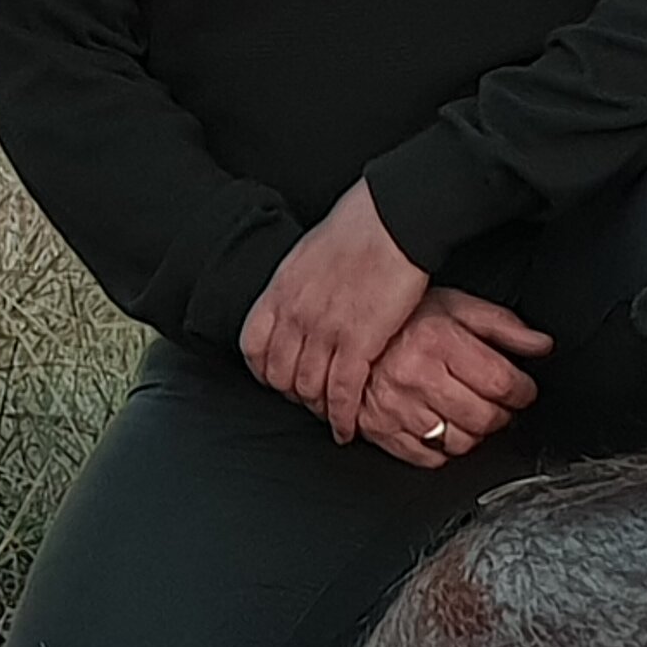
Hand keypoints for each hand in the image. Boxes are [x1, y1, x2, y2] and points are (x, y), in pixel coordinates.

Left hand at [239, 181, 430, 438]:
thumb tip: (297, 302)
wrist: (393, 219)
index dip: (264, 372)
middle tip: (309, 402)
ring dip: (318, 409)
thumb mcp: (308, 255)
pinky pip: (341, 393)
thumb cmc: (358, 229)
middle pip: (279, 375)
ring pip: (309, 389)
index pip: (253, 348)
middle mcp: (296, 315)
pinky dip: (342, 417)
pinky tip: (346, 427)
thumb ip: (297, 287)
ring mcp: (325, 330)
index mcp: (280, 292)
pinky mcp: (359, 342)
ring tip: (330, 416)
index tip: (278, 380)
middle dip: (293, 395)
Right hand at [358, 289, 553, 469]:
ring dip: (474, 434)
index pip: (502, 382)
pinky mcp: (378, 429)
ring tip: (470, 415)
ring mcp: (396, 406)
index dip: (523, 391)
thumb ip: (502, 326)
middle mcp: (417, 376)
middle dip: (502, 415)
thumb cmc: (403, 318)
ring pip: (458, 443)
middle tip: (500, 404)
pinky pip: (426, 458)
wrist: (346, 330)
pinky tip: (442, 428)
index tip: (523, 390)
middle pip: (484, 418)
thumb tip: (541, 345)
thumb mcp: (456, 306)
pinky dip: (442, 449)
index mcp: (439, 342)